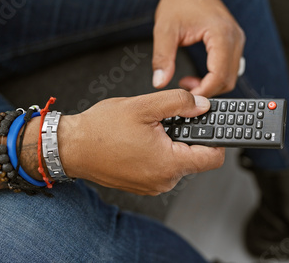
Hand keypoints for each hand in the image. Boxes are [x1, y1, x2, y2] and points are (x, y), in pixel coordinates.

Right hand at [58, 89, 224, 194]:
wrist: (71, 147)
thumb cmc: (100, 129)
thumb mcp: (144, 106)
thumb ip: (179, 102)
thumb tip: (202, 105)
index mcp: (169, 163)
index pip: (213, 157)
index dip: (218, 138)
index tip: (214, 124)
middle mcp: (164, 180)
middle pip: (195, 158)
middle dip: (189, 136)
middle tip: (172, 119)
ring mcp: (153, 185)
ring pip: (178, 161)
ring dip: (173, 143)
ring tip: (151, 129)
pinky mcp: (144, 184)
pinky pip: (163, 167)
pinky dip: (160, 152)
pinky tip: (144, 139)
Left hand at [149, 0, 244, 96]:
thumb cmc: (178, 2)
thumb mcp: (165, 31)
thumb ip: (162, 58)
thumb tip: (160, 82)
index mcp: (221, 34)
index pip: (219, 75)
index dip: (204, 91)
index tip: (188, 97)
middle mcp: (235, 37)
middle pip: (228, 79)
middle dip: (208, 91)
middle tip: (186, 90)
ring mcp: (237, 40)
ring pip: (231, 76)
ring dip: (212, 85)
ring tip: (189, 82)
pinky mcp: (234, 41)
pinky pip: (230, 67)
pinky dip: (216, 76)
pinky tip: (199, 75)